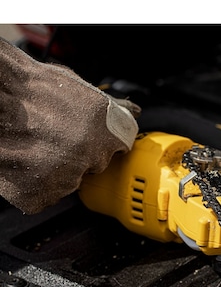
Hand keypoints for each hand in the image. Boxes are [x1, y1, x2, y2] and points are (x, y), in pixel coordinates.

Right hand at [0, 38, 139, 213]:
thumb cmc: (29, 89)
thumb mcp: (79, 89)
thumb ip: (111, 107)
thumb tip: (133, 111)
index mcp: (106, 133)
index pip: (119, 146)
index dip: (99, 138)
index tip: (83, 132)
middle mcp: (90, 158)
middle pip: (92, 165)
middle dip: (77, 154)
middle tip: (50, 136)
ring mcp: (66, 179)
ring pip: (67, 182)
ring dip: (54, 170)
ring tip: (31, 146)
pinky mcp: (39, 196)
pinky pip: (43, 195)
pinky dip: (32, 184)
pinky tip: (21, 162)